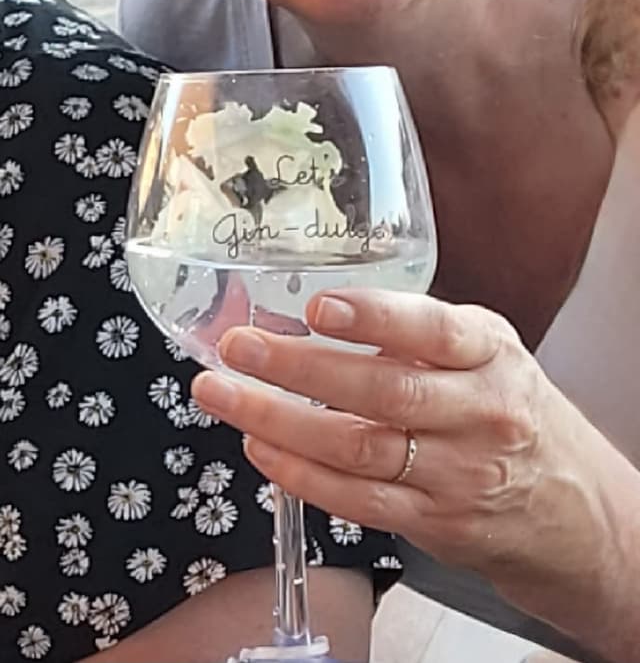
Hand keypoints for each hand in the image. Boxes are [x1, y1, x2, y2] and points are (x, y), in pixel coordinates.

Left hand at [191, 290, 615, 623]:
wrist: (569, 505)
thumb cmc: (508, 407)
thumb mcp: (487, 351)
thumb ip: (419, 331)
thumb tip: (319, 312)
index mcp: (490, 354)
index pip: (435, 330)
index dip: (375, 318)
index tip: (320, 306)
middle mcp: (479, 412)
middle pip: (382, 392)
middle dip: (298, 367)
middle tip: (239, 346)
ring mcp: (457, 474)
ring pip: (357, 448)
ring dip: (278, 421)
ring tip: (225, 394)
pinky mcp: (433, 521)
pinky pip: (356, 498)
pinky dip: (300, 473)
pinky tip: (261, 447)